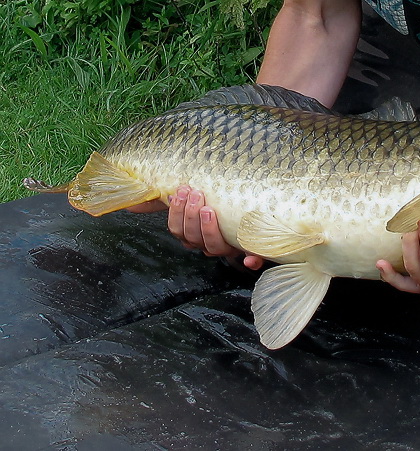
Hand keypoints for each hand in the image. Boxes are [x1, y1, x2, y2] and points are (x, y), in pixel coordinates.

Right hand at [131, 185, 264, 269]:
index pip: (179, 231)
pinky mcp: (255, 251)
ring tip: (209, 209)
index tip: (180, 192)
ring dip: (210, 231)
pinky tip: (250, 259)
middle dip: (191, 217)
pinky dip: (252, 261)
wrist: (256, 216)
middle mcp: (211, 245)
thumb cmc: (218, 208)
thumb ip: (165, 202)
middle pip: (194, 239)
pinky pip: (254, 260)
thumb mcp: (192, 202)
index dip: (177, 214)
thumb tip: (129, 206)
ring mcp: (232, 248)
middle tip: (195, 194)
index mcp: (196, 235)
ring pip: (215, 248)